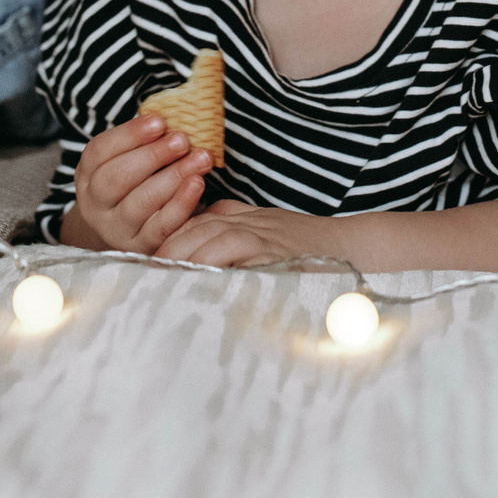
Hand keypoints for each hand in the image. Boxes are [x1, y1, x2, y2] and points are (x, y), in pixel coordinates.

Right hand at [61, 116, 212, 252]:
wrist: (133, 229)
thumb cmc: (138, 181)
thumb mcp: (129, 159)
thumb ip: (145, 139)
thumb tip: (174, 111)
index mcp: (87, 175)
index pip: (99, 151)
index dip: (130, 134)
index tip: (160, 120)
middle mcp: (95, 204)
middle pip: (116, 179)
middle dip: (152, 156)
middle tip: (182, 140)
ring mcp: (116, 229)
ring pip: (139, 203)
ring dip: (172, 177)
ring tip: (199, 159)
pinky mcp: (141, 247)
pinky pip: (160, 227)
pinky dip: (181, 204)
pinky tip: (198, 184)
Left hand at [152, 199, 345, 267]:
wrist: (355, 246)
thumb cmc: (309, 248)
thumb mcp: (269, 233)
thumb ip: (236, 231)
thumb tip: (200, 241)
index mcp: (242, 218)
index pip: (194, 223)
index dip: (168, 241)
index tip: (143, 262)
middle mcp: (248, 222)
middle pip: (195, 229)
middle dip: (167, 250)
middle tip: (142, 275)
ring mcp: (263, 235)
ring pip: (211, 237)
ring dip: (183, 256)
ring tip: (160, 279)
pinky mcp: (275, 252)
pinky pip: (237, 252)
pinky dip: (214, 262)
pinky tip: (197, 279)